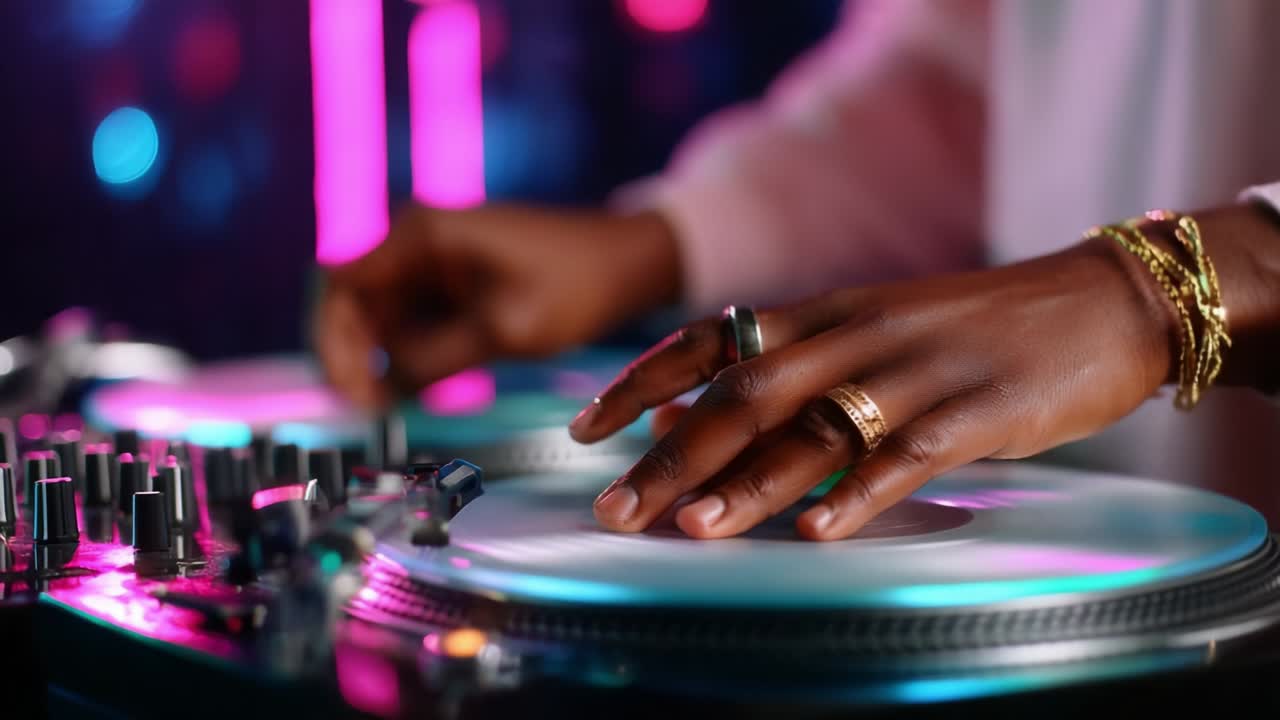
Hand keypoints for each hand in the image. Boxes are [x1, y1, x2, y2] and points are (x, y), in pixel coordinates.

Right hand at [313, 202, 680, 409]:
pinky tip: (419, 389)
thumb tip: (379, 388)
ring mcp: (434, 262)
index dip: (334, 338)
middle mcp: (418, 241)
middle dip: (353, 355)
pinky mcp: (452, 284)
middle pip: (353, 301)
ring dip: (380, 360)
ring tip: (393, 405)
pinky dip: (409, 355)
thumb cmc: (579, 283)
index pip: (341, 282)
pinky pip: (411, 321)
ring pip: (380, 317)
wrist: (632, 262)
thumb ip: (436, 357)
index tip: (351, 388)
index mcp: (423, 234)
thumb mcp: (506, 329)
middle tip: (369, 409)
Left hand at [570, 234, 1190, 540]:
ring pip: (813, 428)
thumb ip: (790, 374)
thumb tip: (689, 420)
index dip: (642, 380)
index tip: (586, 427)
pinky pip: (906, 455)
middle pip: (744, 395)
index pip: (712, 340)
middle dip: (672, 454)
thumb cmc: (976, 327)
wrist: (1103, 301)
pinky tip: (815, 530)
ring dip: (746, 482)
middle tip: (615, 507)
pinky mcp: (977, 410)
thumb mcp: (874, 333)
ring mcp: (917, 372)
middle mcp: (857, 336)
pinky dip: (857, 492)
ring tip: (691, 528)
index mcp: (827, 314)